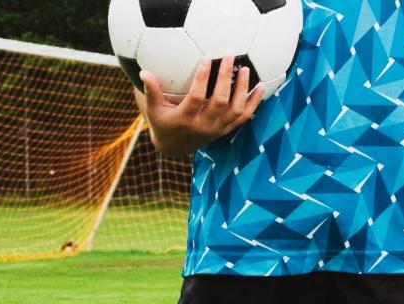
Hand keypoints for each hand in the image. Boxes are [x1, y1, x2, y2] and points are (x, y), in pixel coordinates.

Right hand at [140, 55, 263, 155]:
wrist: (175, 147)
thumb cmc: (162, 123)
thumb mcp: (153, 109)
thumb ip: (151, 91)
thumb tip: (143, 71)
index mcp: (185, 120)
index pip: (196, 98)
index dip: (201, 78)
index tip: (206, 58)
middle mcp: (204, 126)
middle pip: (220, 102)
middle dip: (225, 79)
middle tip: (229, 57)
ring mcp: (217, 129)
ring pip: (236, 110)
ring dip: (243, 90)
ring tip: (246, 70)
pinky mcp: (226, 130)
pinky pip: (244, 117)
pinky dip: (254, 103)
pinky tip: (261, 88)